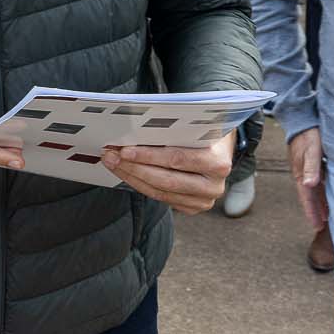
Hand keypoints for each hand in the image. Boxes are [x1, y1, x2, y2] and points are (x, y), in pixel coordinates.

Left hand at [102, 134, 232, 213]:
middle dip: (134, 167)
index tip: (125, 149)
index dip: (149, 156)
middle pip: (165, 180)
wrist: (223, 150)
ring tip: (112, 162)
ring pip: (159, 192)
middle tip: (111, 155)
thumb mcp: (198, 126)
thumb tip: (136, 128)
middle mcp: (213, 186)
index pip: (178, 160)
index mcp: (219, 163)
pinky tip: (125, 172)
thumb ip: (176, 129)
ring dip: (131, 176)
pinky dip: (139, 184)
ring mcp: (203, 201)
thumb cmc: (207, 133)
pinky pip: (160, 197)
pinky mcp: (192, 207)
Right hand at [287, 127, 326, 230]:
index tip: (316, 226)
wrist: (302, 118)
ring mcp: (306, 168)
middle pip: (310, 197)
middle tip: (321, 226)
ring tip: (326, 215)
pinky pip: (317, 182)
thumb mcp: (311, 150)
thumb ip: (311, 167)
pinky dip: (322, 191)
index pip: (307, 197)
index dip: (311, 212)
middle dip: (315, 211)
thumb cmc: (308, 134)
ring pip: (314, 190)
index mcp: (302, 174)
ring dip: (319, 202)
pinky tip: (328, 193)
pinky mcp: (312, 163)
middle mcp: (303, 174)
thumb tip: (310, 185)